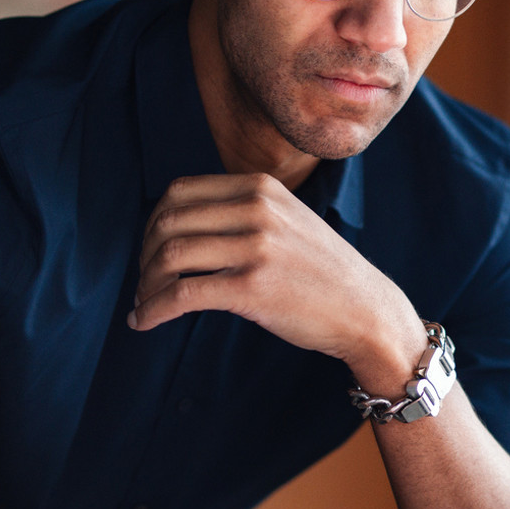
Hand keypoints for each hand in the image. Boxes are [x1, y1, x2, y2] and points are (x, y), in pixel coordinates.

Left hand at [128, 174, 425, 386]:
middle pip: (168, 222)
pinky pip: (182, 294)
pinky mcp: (253, 288)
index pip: (180, 192)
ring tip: (143, 304)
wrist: (365, 310)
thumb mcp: (288, 220)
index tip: (151, 251)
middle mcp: (257, 210)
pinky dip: (153, 309)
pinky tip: (144, 321)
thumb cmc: (322, 273)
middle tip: (144, 282)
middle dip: (145, 255)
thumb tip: (180, 226)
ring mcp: (256, 248)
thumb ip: (243, 211)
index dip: (153, 223)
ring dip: (145, 285)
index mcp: (261, 188)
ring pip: (170, 256)